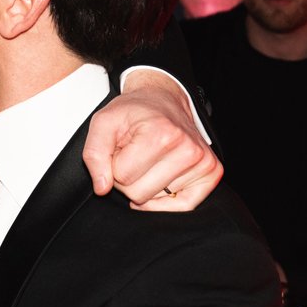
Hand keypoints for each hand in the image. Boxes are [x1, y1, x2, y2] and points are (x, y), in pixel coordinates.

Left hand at [86, 70, 222, 210]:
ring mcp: (204, 162)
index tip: (122, 149)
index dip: (114, 165)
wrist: (164, 100)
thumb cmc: (135, 112)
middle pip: (139, 194)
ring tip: (150, 160)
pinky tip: (161, 180)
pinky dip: (166, 200)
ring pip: (157, 201)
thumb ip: (94, 153)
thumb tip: (102, 188)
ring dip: (147, 184)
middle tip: (135, 156)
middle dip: (129, 178)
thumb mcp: (104, 122)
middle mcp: (188, 149)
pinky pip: (183, 206)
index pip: (122, 177)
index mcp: (161, 134)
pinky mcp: (212, 173)